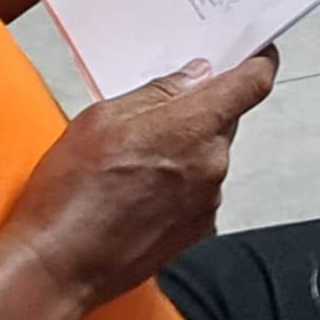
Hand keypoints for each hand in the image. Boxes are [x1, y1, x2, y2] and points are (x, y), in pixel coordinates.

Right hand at [1, 54, 279, 314]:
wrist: (59, 265)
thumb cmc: (72, 192)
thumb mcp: (101, 118)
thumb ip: (157, 93)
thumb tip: (193, 77)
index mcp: (193, 127)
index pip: (252, 84)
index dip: (259, 62)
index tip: (258, 53)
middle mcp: (212, 164)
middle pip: (225, 121)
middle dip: (199, 112)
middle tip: (158, 113)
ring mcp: (209, 201)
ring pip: (209, 158)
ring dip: (184, 152)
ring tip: (133, 163)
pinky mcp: (198, 230)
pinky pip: (199, 192)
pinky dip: (178, 185)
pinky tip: (137, 193)